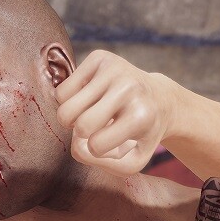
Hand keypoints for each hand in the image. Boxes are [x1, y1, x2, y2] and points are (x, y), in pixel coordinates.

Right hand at [54, 49, 168, 173]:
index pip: (96, 145)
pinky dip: (69, 100)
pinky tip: (90, 98)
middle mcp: (129, 87)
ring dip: (72, 118)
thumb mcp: (133, 160)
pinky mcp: (99, 57)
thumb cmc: (141, 133)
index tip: (113, 141)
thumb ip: (101, 163)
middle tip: (97, 128)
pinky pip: (61, 90)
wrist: (158, 98)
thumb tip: (76, 141)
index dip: (98, 150)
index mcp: (141, 116)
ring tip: (93, 114)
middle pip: (79, 124)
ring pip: (63, 105)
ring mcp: (114, 68)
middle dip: (81, 133)